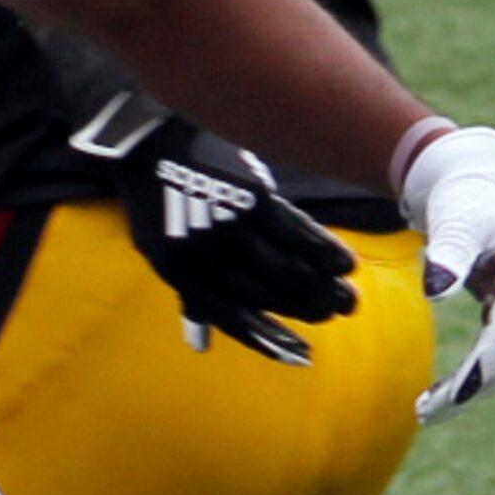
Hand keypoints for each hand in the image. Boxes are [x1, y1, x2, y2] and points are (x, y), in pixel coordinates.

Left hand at [110, 114, 359, 364]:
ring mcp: (229, 226)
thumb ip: (189, 297)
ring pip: (286, 269)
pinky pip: (293, 232)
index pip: (233, 319)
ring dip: (322, 287)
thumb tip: (199, 345)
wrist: (146, 140)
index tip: (305, 353)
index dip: (270, 340)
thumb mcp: (162, 253)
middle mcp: (206, 257)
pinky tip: (343, 263)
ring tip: (347, 296)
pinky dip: (322, 250)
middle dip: (308, 309)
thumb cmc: (157, 201)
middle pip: (268, 294)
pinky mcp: (248, 197)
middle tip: (338, 310)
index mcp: (182, 275)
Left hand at [397, 125, 494, 422]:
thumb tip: (436, 292)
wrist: (474, 176)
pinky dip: (474, 373)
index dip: (478, 372)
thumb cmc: (465, 192)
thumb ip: (448, 250)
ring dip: (472, 389)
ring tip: (427, 409)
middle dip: (472, 391)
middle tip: (425, 413)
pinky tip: (444, 389)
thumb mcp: (456, 215)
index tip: (446, 400)